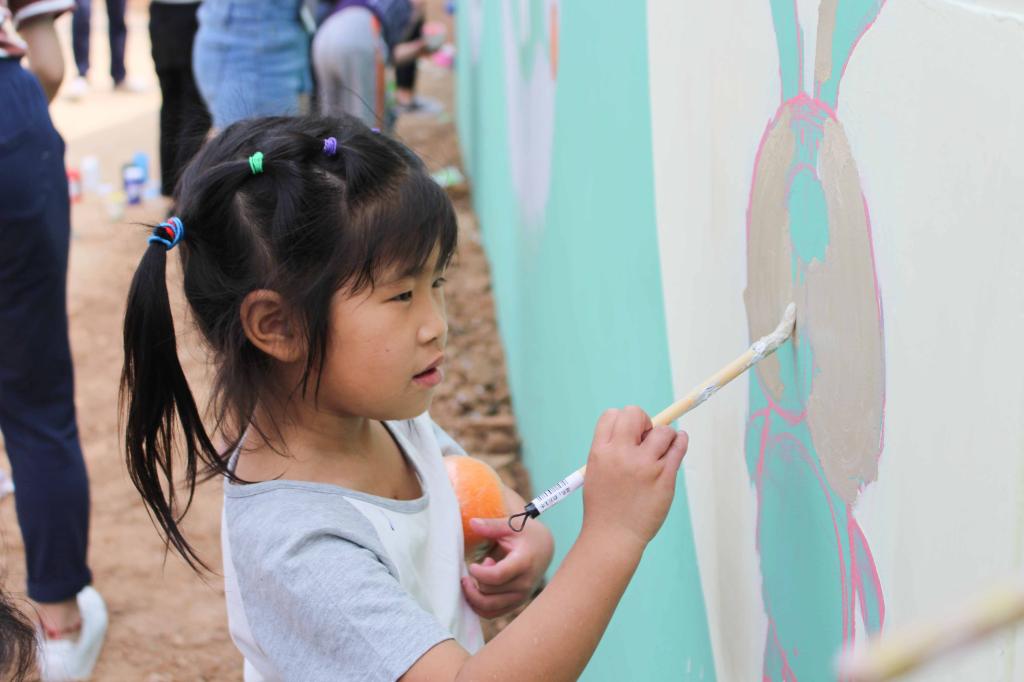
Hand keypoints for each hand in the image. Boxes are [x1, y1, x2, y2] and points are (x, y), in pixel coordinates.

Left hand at [460, 513, 553, 618]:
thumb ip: (491, 526)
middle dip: (475, 581)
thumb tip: (472, 523)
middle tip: (476, 567)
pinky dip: (478, 605)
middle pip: (489, 593)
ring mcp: (521, 597)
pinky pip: (492, 613)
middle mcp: (524, 584)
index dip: (479, 573)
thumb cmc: (528, 534)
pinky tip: (477, 588)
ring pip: (488, 608)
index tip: (472, 565)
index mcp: (523, 563)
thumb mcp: (512, 524)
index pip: (497, 576)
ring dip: (474, 596)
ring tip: (475, 578)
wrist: (545, 548)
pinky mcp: (516, 604)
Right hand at [581, 407, 688, 549]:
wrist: (613, 537)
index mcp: (600, 452)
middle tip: (646, 438)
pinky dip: (680, 441)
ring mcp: (645, 466)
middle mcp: (622, 455)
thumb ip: (611, 450)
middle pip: (635, 414)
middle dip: (644, 421)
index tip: (631, 433)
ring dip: (665, 435)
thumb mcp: (596, 471)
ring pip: (663, 430)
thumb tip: (638, 431)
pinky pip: (678, 448)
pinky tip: (679, 441)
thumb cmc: (604, 506)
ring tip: (662, 449)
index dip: (623, 420)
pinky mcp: (664, 477)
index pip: (612, 415)